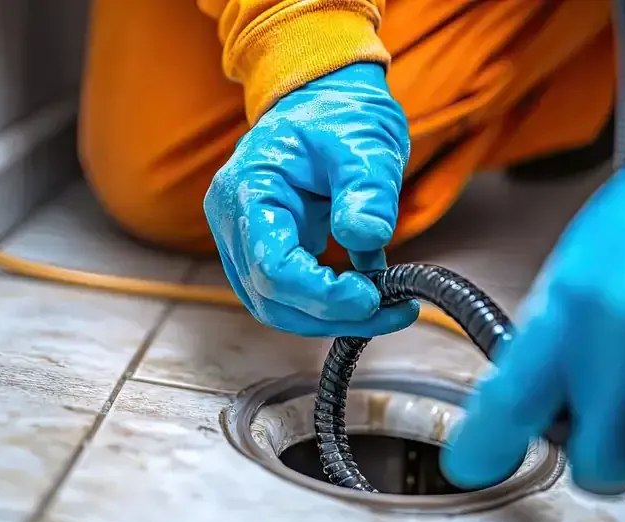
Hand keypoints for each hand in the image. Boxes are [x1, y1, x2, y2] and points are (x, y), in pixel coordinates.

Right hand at [205, 63, 418, 336]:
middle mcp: (234, 219)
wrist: (325, 99)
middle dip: (330, 314)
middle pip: (269, 297)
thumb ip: (365, 191)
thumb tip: (365, 237)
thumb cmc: (339, 115)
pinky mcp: (264, 250)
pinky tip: (371, 294)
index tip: (371, 297)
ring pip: (275, 306)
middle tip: (391, 310)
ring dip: (330, 317)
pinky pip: (288, 295)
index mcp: (248, 188)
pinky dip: (328, 304)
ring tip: (387, 308)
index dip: (321, 294)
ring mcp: (244, 238)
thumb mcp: (364, 144)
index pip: (271, 266)